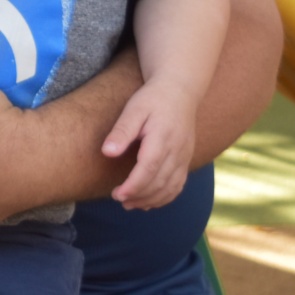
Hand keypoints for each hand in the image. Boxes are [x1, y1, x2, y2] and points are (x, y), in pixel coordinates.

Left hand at [101, 81, 197, 210]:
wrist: (179, 91)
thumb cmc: (152, 98)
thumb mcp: (134, 109)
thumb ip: (121, 131)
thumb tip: (107, 152)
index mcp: (163, 137)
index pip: (149, 169)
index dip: (133, 186)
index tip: (117, 195)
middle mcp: (178, 150)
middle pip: (160, 182)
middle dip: (139, 196)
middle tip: (118, 199)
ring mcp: (185, 156)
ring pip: (171, 187)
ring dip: (151, 200)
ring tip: (130, 204)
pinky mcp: (187, 159)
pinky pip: (179, 184)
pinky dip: (165, 197)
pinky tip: (149, 200)